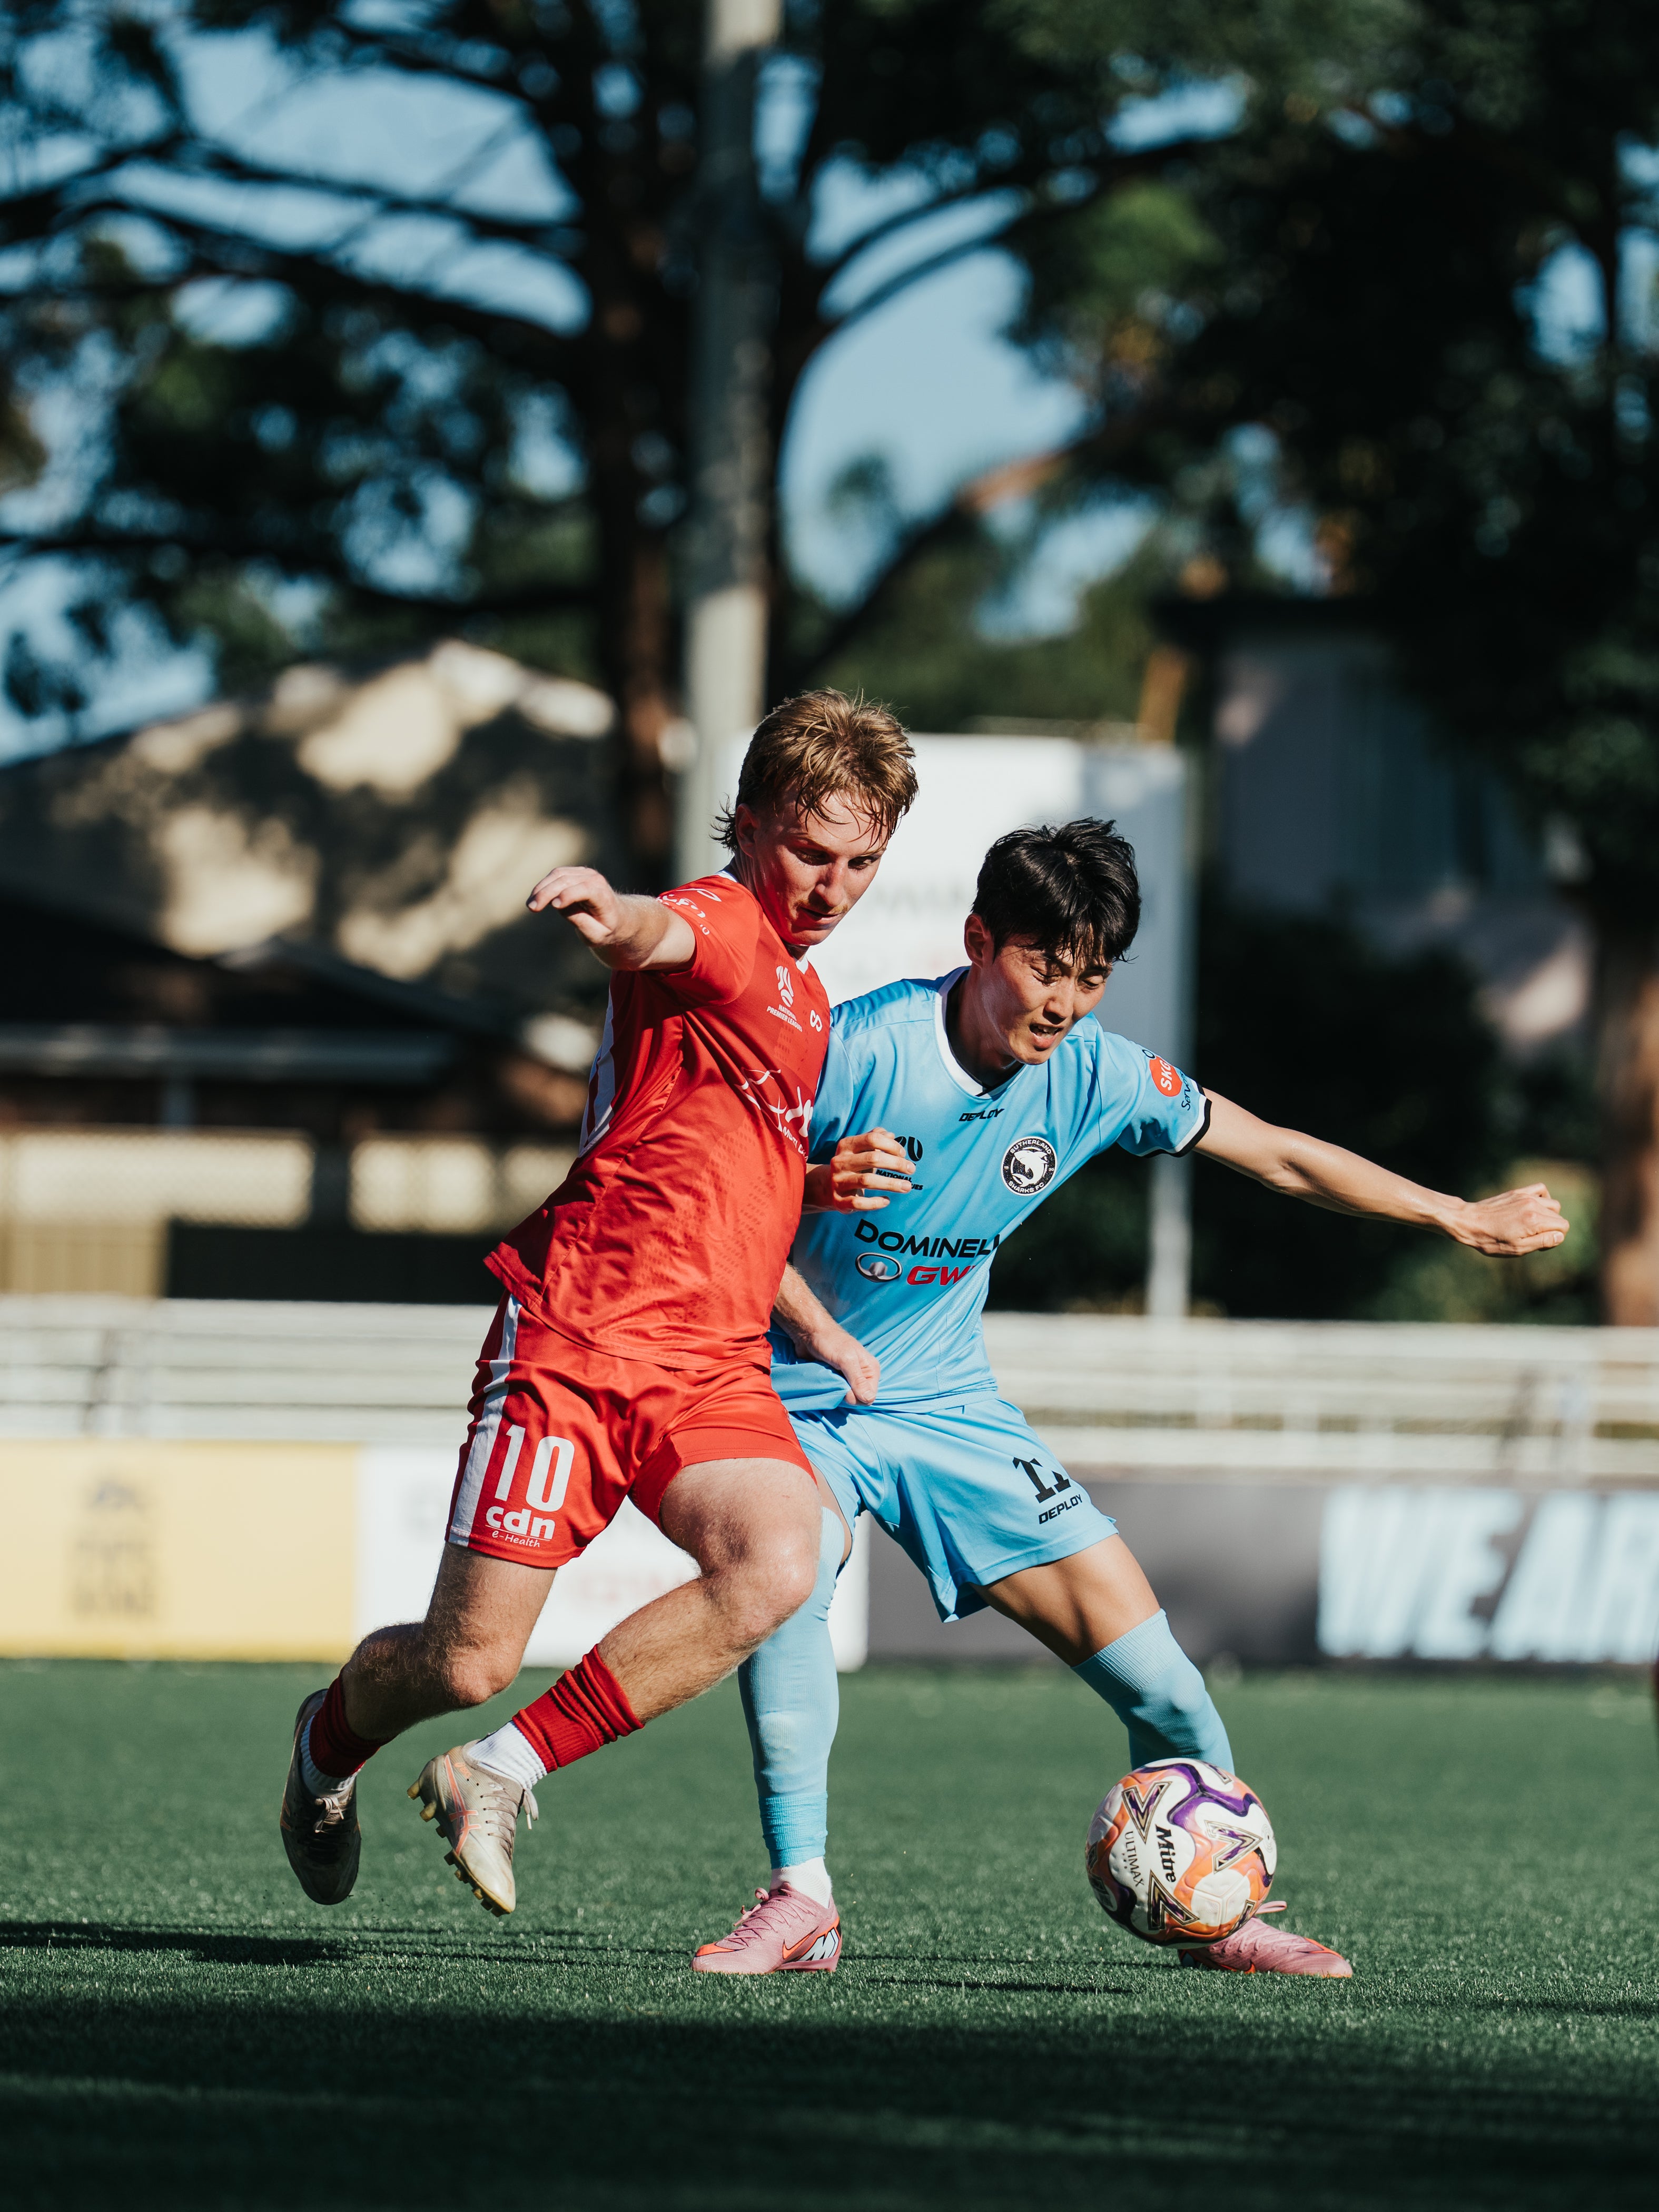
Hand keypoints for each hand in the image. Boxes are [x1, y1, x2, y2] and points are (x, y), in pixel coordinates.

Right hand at [525, 865, 624, 946]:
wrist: (616, 916)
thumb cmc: (606, 929)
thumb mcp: (597, 935)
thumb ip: (581, 923)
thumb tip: (559, 906)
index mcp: (604, 896)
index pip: (585, 890)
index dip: (569, 895)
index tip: (554, 906)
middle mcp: (595, 879)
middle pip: (567, 881)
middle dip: (547, 893)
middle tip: (532, 908)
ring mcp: (585, 873)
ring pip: (558, 875)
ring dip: (541, 888)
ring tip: (531, 905)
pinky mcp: (575, 873)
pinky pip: (556, 875)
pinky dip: (544, 885)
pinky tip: (536, 897)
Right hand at [804, 1126, 914, 1212]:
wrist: (826, 1186)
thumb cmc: (852, 1165)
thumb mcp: (860, 1149)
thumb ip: (875, 1139)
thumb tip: (891, 1134)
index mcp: (846, 1146)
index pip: (872, 1139)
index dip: (891, 1145)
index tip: (903, 1153)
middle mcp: (840, 1162)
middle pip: (872, 1159)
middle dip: (896, 1164)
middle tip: (911, 1169)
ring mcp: (838, 1181)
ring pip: (867, 1181)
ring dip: (891, 1184)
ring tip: (907, 1186)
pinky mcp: (839, 1200)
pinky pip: (859, 1203)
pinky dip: (875, 1202)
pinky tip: (887, 1201)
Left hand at [813, 1319, 880, 1405]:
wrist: (810, 1333)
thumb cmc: (830, 1341)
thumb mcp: (846, 1360)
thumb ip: (857, 1380)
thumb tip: (869, 1399)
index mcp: (871, 1370)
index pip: (868, 1397)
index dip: (855, 1397)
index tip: (843, 1387)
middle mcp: (862, 1376)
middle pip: (857, 1400)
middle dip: (845, 1395)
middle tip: (834, 1380)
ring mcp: (849, 1379)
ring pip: (845, 1398)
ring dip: (836, 1392)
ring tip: (829, 1379)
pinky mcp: (837, 1380)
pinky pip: (836, 1393)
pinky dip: (830, 1390)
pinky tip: (825, 1381)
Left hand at [1449, 1182, 1568, 1255]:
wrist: (1469, 1222)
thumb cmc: (1491, 1240)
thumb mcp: (1518, 1248)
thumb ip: (1542, 1241)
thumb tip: (1559, 1236)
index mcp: (1534, 1220)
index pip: (1563, 1227)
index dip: (1555, 1238)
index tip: (1539, 1244)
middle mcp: (1533, 1205)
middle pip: (1558, 1216)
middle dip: (1551, 1229)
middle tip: (1533, 1237)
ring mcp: (1525, 1196)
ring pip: (1553, 1204)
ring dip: (1548, 1215)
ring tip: (1533, 1225)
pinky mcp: (1518, 1192)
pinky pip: (1541, 1189)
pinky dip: (1543, 1198)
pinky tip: (1534, 1208)